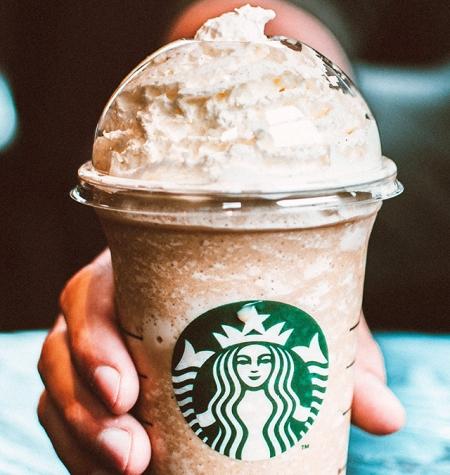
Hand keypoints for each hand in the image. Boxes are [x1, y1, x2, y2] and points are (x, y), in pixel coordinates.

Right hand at [38, 251, 404, 473]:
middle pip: (61, 352)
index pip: (88, 297)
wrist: (246, 296)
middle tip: (134, 455)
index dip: (93, 342)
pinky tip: (118, 473)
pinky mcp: (94, 385)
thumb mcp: (294, 313)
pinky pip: (67, 417)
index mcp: (136, 272)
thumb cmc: (261, 296)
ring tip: (129, 471)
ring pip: (56, 391)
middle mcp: (104, 310)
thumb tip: (384, 416)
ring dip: (80, 439)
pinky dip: (82, 449)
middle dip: (85, 407)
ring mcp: (92, 349)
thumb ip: (335, 359)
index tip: (127, 390)